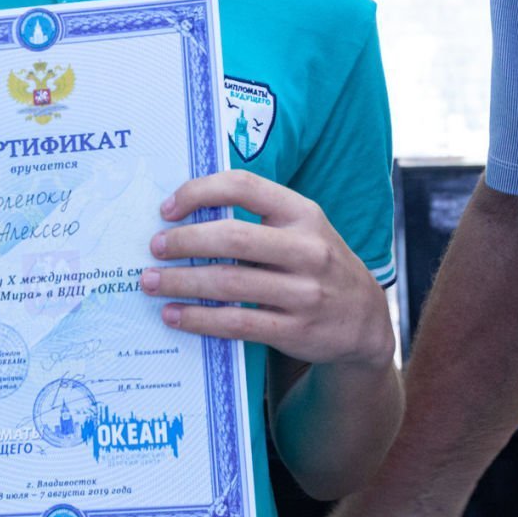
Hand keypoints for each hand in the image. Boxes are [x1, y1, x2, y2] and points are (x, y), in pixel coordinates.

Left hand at [140, 170, 393, 367]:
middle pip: (233, 238)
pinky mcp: (296, 330)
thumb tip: (185, 213)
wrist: (366, 320)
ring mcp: (305, 292)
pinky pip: (237, 323)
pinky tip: (175, 315)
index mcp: (304, 213)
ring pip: (230, 283)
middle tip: (154, 247)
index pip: (245, 186)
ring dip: (182, 282)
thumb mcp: (303, 229)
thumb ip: (257, 217)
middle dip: (185, 242)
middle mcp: (308, 249)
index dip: (200, 191)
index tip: (168, 208)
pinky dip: (200, 319)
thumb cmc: (317, 264)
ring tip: (151, 282)